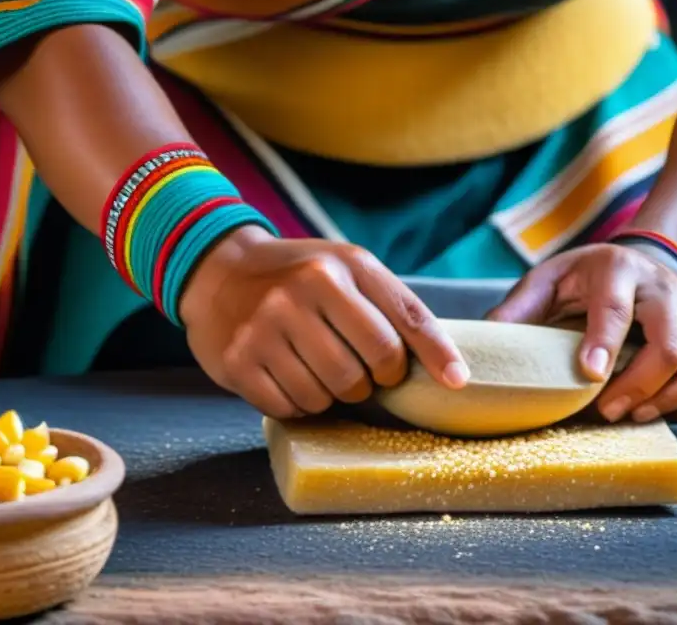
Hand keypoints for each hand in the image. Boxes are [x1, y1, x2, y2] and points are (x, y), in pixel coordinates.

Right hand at [178, 227, 467, 419]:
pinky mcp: (238, 362)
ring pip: (329, 395)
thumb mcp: (350, 269)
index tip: (457, 383)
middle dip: (373, 382)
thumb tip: (453, 373)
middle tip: (361, 371)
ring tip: (321, 370)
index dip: (435, 358)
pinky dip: (301, 404)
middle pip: (368, 371)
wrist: (219, 271)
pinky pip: (291, 408)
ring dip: (335, 395)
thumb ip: (397, 309)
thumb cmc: (301, 275)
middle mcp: (302, 292)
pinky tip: (293, 378)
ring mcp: (266, 328)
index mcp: (341, 267)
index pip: (405, 323)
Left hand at [486, 243, 676, 423]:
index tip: (589, 378)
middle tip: (608, 412)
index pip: (614, 310)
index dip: (603, 344)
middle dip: (640, 385)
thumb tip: (485, 347)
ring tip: (641, 415)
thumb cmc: (585, 278)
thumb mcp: (547, 280)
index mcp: (616, 271)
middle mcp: (663, 289)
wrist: (640, 257)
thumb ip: (517, 310)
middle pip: (670, 344)